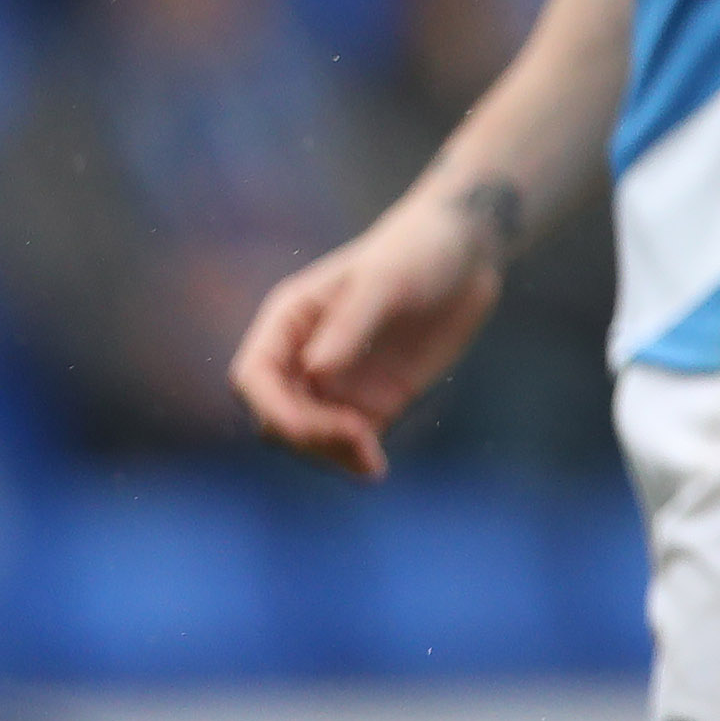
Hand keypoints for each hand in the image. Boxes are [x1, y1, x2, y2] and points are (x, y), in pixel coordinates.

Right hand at [230, 192, 512, 479]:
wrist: (466, 253)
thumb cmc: (417, 251)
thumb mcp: (386, 280)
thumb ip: (350, 324)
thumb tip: (315, 373)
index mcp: (289, 322)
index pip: (253, 377)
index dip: (271, 407)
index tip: (310, 425)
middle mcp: (303, 357)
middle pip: (276, 416)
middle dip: (306, 435)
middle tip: (358, 435)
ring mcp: (336, 383)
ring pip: (308, 437)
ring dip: (329, 454)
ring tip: (370, 460)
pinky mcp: (372, 401)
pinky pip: (349, 442)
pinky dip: (354, 458)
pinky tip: (374, 469)